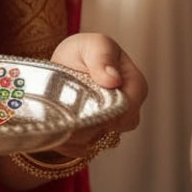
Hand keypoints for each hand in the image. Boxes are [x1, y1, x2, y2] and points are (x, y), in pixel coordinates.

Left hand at [45, 31, 146, 158]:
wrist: (65, 62)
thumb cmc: (84, 51)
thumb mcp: (93, 44)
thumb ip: (102, 57)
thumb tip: (113, 79)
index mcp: (133, 85)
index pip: (131, 107)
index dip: (115, 114)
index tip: (96, 112)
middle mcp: (125, 108)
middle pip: (118, 128)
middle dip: (96, 126)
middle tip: (74, 118)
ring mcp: (109, 123)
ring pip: (100, 140)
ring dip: (80, 136)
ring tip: (62, 122)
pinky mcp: (91, 134)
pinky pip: (83, 147)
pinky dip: (69, 144)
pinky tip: (58, 132)